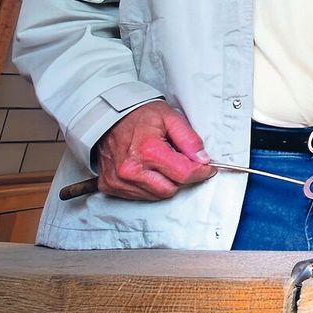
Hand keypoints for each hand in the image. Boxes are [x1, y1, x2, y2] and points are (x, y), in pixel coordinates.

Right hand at [92, 101, 215, 200]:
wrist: (106, 118)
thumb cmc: (138, 116)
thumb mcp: (170, 117)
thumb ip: (189, 139)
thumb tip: (202, 159)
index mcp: (148, 151)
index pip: (184, 174)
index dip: (200, 172)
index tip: (207, 168)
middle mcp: (131, 170)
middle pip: (171, 188)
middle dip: (179, 177)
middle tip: (177, 160)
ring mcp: (119, 180)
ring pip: (156, 195)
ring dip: (163, 182)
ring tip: (158, 162)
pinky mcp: (110, 186)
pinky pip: (139, 196)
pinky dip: (147, 186)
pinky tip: (145, 169)